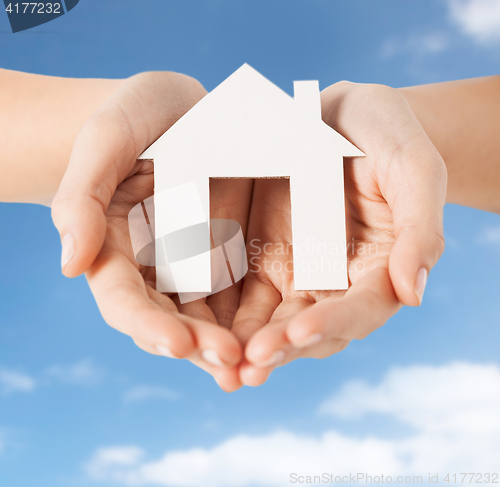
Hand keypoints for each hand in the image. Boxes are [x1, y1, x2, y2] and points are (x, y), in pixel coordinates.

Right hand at [51, 72, 252, 390]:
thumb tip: (70, 266)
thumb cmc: (132, 116)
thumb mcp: (105, 141)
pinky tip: (278, 333)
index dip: (147, 324)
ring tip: (257, 364)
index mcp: (116, 247)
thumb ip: (82, 198)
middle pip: (170, 319)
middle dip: (197, 344)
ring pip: (209, 317)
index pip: (123, 299)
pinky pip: (242, 291)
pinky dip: (257, 317)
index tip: (177, 343)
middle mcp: (153, 266)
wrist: (179, 108)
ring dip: (230, 344)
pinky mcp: (229, 252)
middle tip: (229, 361)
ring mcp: (193, 262)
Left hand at [233, 82, 446, 385]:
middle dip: (281, 347)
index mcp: (378, 268)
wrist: (339, 116)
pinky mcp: (259, 259)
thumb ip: (419, 229)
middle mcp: (334, 282)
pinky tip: (199, 328)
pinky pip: (238, 294)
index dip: (334, 322)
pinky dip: (221, 316)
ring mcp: (293, 273)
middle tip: (250, 364)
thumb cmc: (386, 135)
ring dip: (245, 346)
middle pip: (310, 328)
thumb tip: (414, 295)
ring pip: (269, 322)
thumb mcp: (413, 168)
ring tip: (221, 365)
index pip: (361, 309)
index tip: (300, 330)